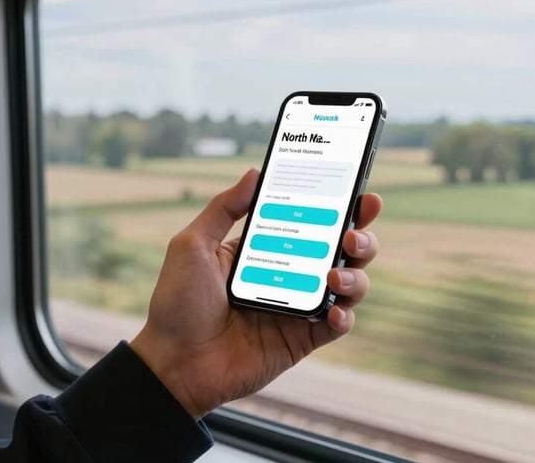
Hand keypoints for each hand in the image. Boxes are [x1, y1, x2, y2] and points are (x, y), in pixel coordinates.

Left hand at [129, 168, 381, 419]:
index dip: (342, 207)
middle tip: (352, 236)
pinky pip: (337, 326)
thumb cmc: (177, 303)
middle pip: (342, 251)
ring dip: (355, 277)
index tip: (360, 193)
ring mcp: (299, 307)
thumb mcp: (193, 245)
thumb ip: (224, 208)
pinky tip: (334, 312)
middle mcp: (290, 274)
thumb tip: (255, 172)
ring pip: (349, 285)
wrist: (174, 363)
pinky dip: (344, 317)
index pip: (313, 221)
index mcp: (268, 248)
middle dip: (361, 238)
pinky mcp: (302, 338)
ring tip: (335, 276)